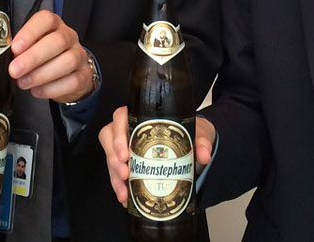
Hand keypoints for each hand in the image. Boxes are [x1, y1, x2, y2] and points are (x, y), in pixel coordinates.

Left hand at [9, 10, 93, 103]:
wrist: (67, 74)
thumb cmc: (43, 57)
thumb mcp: (31, 46)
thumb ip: (19, 48)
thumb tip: (2, 56)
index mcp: (54, 25)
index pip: (46, 20)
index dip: (30, 32)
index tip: (15, 48)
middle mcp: (69, 36)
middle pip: (58, 41)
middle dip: (33, 57)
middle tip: (15, 70)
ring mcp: (79, 55)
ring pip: (68, 61)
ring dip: (41, 74)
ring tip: (23, 82)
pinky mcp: (84, 74)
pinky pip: (72, 81)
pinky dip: (51, 88)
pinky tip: (37, 91)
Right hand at [98, 107, 216, 205]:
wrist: (192, 144)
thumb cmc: (188, 132)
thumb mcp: (197, 132)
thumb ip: (201, 141)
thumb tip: (203, 155)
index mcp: (142, 115)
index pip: (120, 117)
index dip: (118, 135)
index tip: (124, 153)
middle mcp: (129, 128)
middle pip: (109, 138)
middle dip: (113, 159)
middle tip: (124, 174)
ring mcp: (125, 145)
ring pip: (110, 157)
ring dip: (114, 176)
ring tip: (124, 192)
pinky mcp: (127, 162)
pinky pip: (116, 172)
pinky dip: (119, 186)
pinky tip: (126, 198)